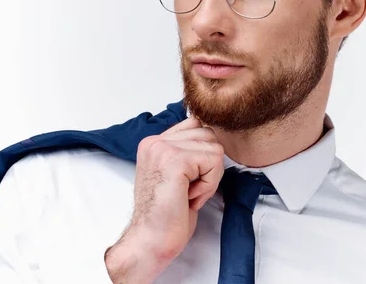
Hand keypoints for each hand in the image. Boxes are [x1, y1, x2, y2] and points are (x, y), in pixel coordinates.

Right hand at [105, 116, 224, 281]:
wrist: (151, 240)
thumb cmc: (165, 215)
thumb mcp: (176, 175)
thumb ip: (187, 152)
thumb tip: (212, 140)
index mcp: (153, 143)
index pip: (196, 125)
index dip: (202, 154)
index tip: (188, 180)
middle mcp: (155, 141)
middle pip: (209, 135)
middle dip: (209, 166)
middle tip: (189, 190)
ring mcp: (163, 148)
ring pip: (214, 148)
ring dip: (209, 176)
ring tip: (188, 193)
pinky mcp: (175, 160)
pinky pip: (214, 160)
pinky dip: (209, 184)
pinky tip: (190, 197)